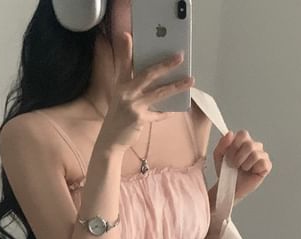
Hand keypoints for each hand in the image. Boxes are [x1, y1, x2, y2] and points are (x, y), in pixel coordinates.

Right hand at [97, 31, 194, 150]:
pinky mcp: (139, 119)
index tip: (127, 35)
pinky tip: (178, 108)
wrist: (110, 141)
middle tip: (179, 57)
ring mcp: (133, 106)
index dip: (125, 50)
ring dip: (176, 86)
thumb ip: (134, 87)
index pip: (124, 64)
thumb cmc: (118, 118)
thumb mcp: (121, 98)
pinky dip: (168, 112)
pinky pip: (159, 114)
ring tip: (190, 81)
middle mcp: (125, 93)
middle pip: (148, 74)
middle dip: (165, 65)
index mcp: (120, 85)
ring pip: (159, 93)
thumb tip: (156, 78)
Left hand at [212, 129, 271, 201]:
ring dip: (244, 164)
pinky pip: (262, 163)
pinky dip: (254, 169)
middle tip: (234, 165)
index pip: (243, 134)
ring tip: (241, 169)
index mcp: (243, 140)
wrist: (228, 186)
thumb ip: (222, 143)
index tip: (228, 156)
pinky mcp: (266, 165)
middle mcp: (254, 145)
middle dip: (238, 157)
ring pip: (255, 154)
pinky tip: (250, 171)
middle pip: (249, 144)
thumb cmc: (225, 171)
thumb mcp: (218, 156)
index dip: (234, 146)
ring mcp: (262, 155)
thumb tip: (230, 133)